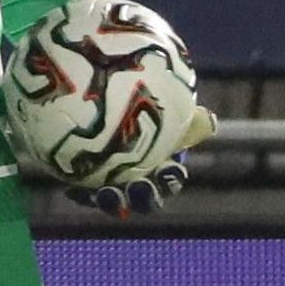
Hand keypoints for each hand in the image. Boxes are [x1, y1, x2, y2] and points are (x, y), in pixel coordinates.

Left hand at [65, 107, 217, 216]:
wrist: (95, 84)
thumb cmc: (135, 94)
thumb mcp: (165, 103)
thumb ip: (187, 117)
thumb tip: (210, 122)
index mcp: (158, 158)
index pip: (170, 178)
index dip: (171, 179)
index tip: (168, 168)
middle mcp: (134, 171)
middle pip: (144, 195)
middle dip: (145, 197)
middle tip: (139, 187)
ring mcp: (106, 175)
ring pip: (113, 199)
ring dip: (113, 201)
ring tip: (107, 193)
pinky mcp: (79, 175)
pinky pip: (82, 191)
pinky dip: (81, 192)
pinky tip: (74, 188)